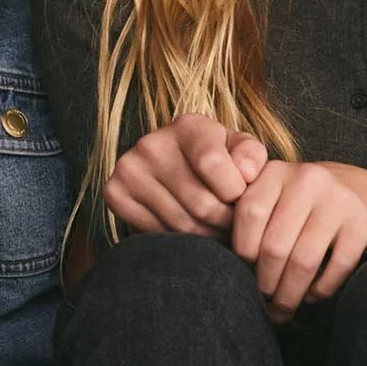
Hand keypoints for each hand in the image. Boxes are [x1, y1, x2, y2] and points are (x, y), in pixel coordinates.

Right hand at [104, 116, 269, 237]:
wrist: (171, 170)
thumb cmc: (217, 162)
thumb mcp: (239, 151)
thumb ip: (252, 156)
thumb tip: (247, 173)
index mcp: (188, 126)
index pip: (212, 163)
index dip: (234, 192)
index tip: (239, 199)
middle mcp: (151, 143)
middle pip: (200, 204)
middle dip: (225, 223)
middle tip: (231, 225)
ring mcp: (129, 169)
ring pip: (181, 225)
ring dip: (206, 236)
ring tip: (215, 230)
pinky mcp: (114, 193)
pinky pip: (157, 233)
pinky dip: (178, 240)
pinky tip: (187, 230)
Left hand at [228, 160, 366, 321]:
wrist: (363, 193)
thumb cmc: (301, 206)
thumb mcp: (273, 197)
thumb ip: (248, 219)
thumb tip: (224, 268)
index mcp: (276, 172)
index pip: (249, 214)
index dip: (242, 250)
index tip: (243, 269)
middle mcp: (308, 180)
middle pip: (274, 245)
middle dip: (265, 282)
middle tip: (262, 299)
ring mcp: (338, 199)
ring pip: (303, 261)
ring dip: (289, 294)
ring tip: (282, 309)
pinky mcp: (362, 222)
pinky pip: (337, 266)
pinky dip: (320, 290)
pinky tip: (311, 296)